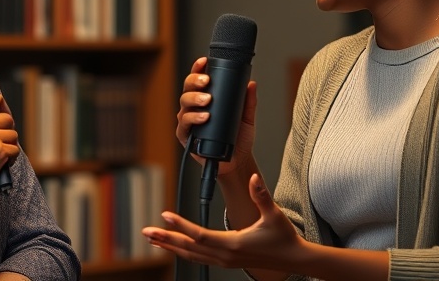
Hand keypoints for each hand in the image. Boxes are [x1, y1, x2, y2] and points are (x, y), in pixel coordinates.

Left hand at [142, 173, 301, 272]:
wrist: (293, 259)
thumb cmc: (283, 237)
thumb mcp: (274, 214)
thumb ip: (262, 196)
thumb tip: (254, 178)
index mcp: (233, 244)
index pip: (199, 235)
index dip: (181, 225)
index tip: (165, 215)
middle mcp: (224, 255)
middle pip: (188, 248)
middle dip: (165, 239)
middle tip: (145, 232)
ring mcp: (224, 261)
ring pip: (190, 256)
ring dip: (170, 247)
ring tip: (152, 240)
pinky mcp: (225, 262)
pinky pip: (198, 258)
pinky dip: (183, 252)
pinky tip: (173, 247)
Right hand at [177, 57, 257, 175]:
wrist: (236, 161)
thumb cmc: (238, 138)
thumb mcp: (246, 117)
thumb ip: (248, 101)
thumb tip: (251, 84)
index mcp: (204, 99)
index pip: (198, 80)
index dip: (198, 69)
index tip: (204, 61)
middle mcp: (193, 108)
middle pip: (187, 89)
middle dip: (195, 82)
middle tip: (207, 81)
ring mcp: (187, 121)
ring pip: (184, 104)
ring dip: (195, 99)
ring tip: (208, 100)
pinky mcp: (185, 136)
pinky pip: (184, 124)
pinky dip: (194, 118)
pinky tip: (204, 117)